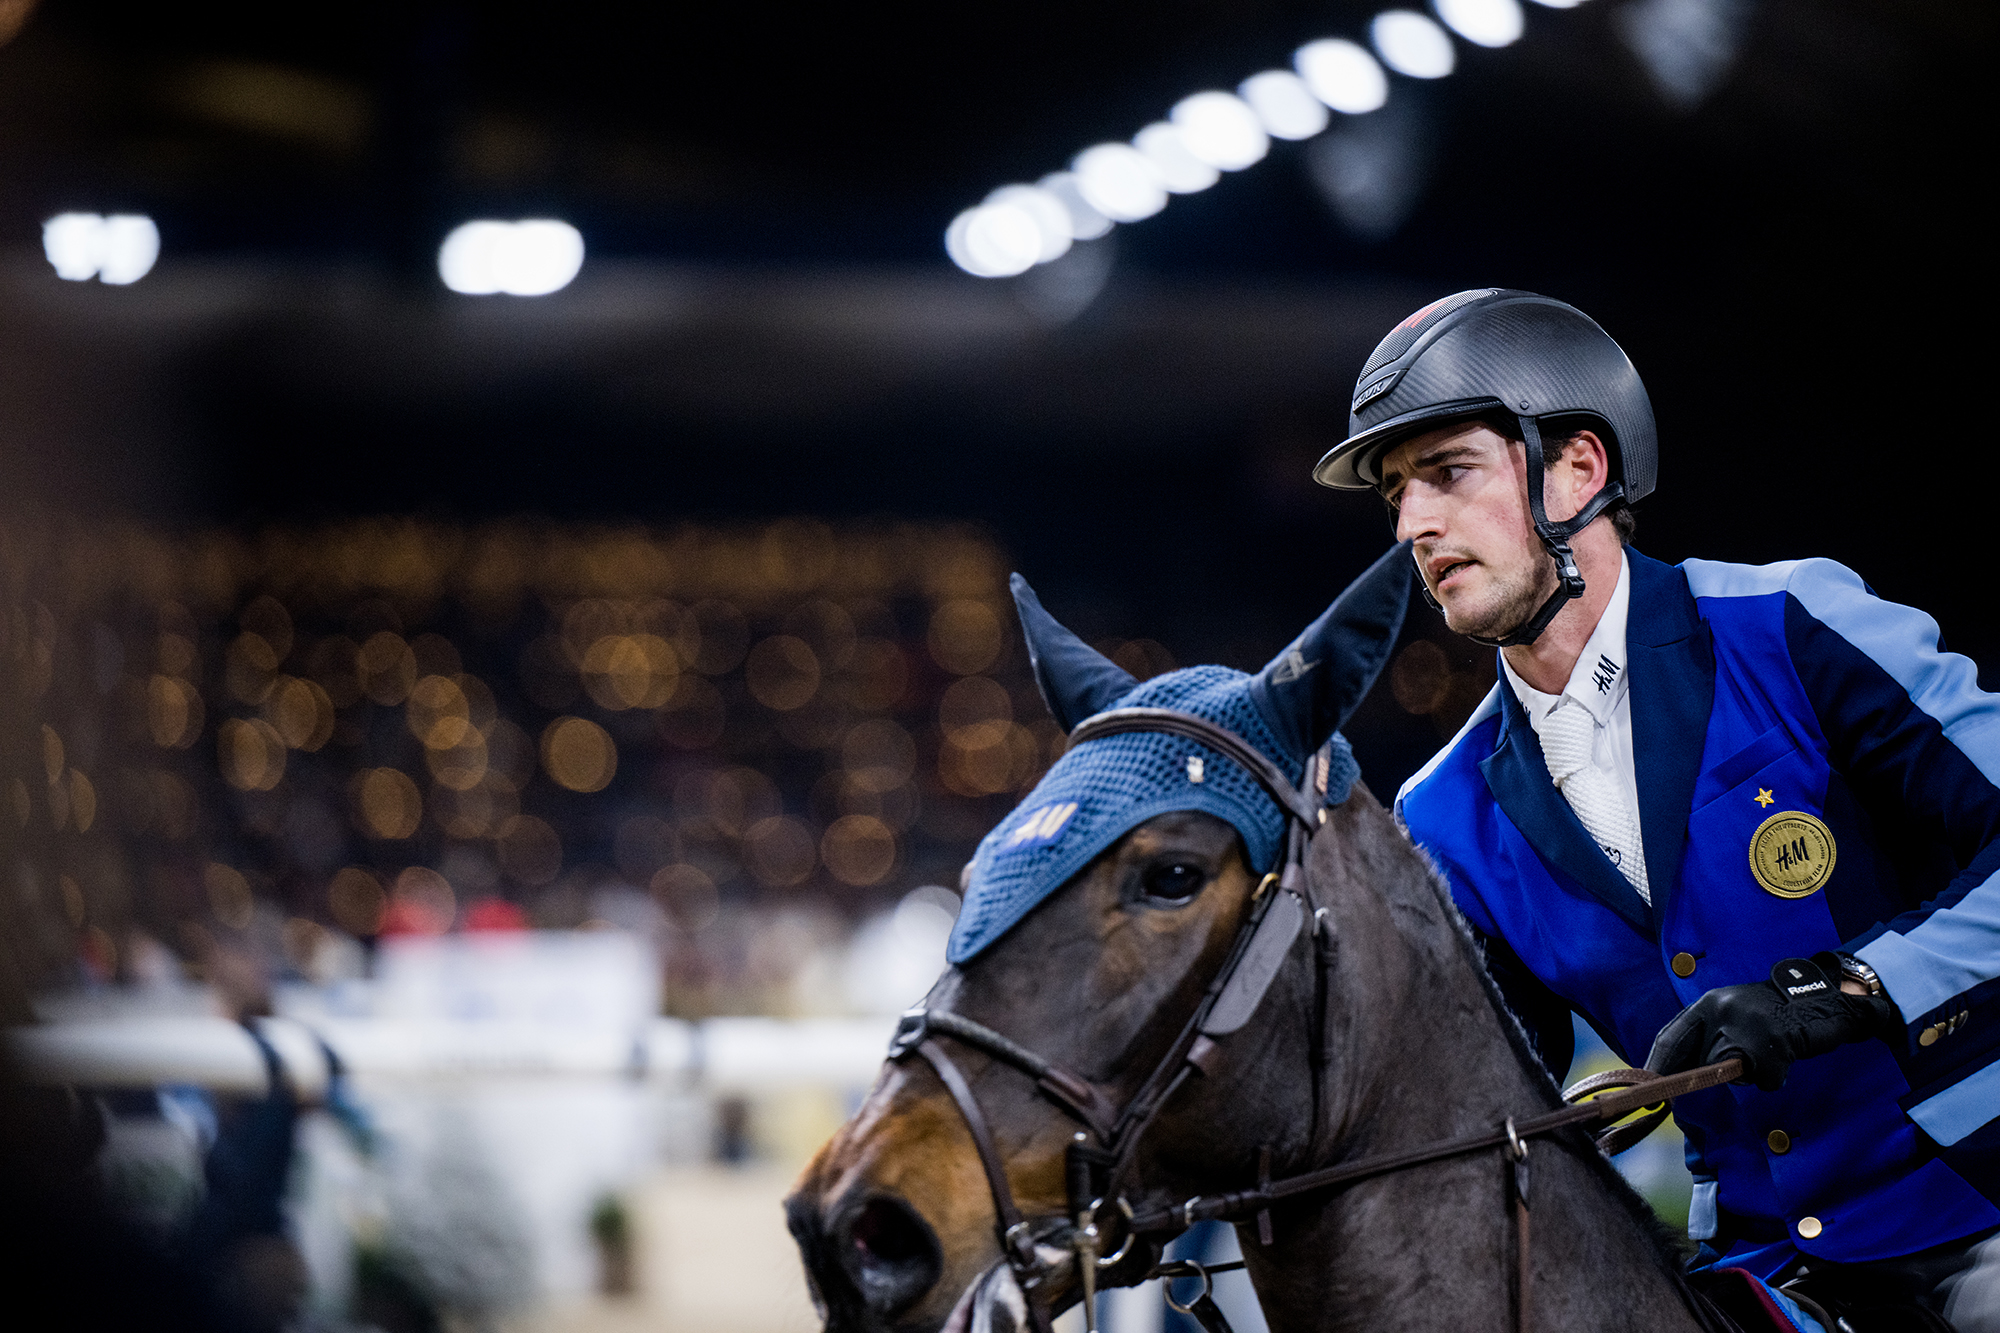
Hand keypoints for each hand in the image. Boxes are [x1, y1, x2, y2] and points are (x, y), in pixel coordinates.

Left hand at [1646, 954, 1896, 1091]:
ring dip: (1752, 1073)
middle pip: (1704, 1063)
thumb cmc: (1772, 1015)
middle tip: (1746, 1062)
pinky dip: (1775, 1077)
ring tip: (1769, 1055)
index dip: (1657, 1067)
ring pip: (1733, 1072)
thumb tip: (1678, 1080)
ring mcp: (1747, 1023)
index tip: (1648, 1092)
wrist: (1821, 999)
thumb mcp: (1730, 1016)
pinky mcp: (1773, 1039)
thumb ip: (1706, 1040)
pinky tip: (1785, 1057)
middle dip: (1719, 1073)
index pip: (1671, 1039)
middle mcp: (1721, 1009)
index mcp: (1707, 1004)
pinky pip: (1764, 1078)